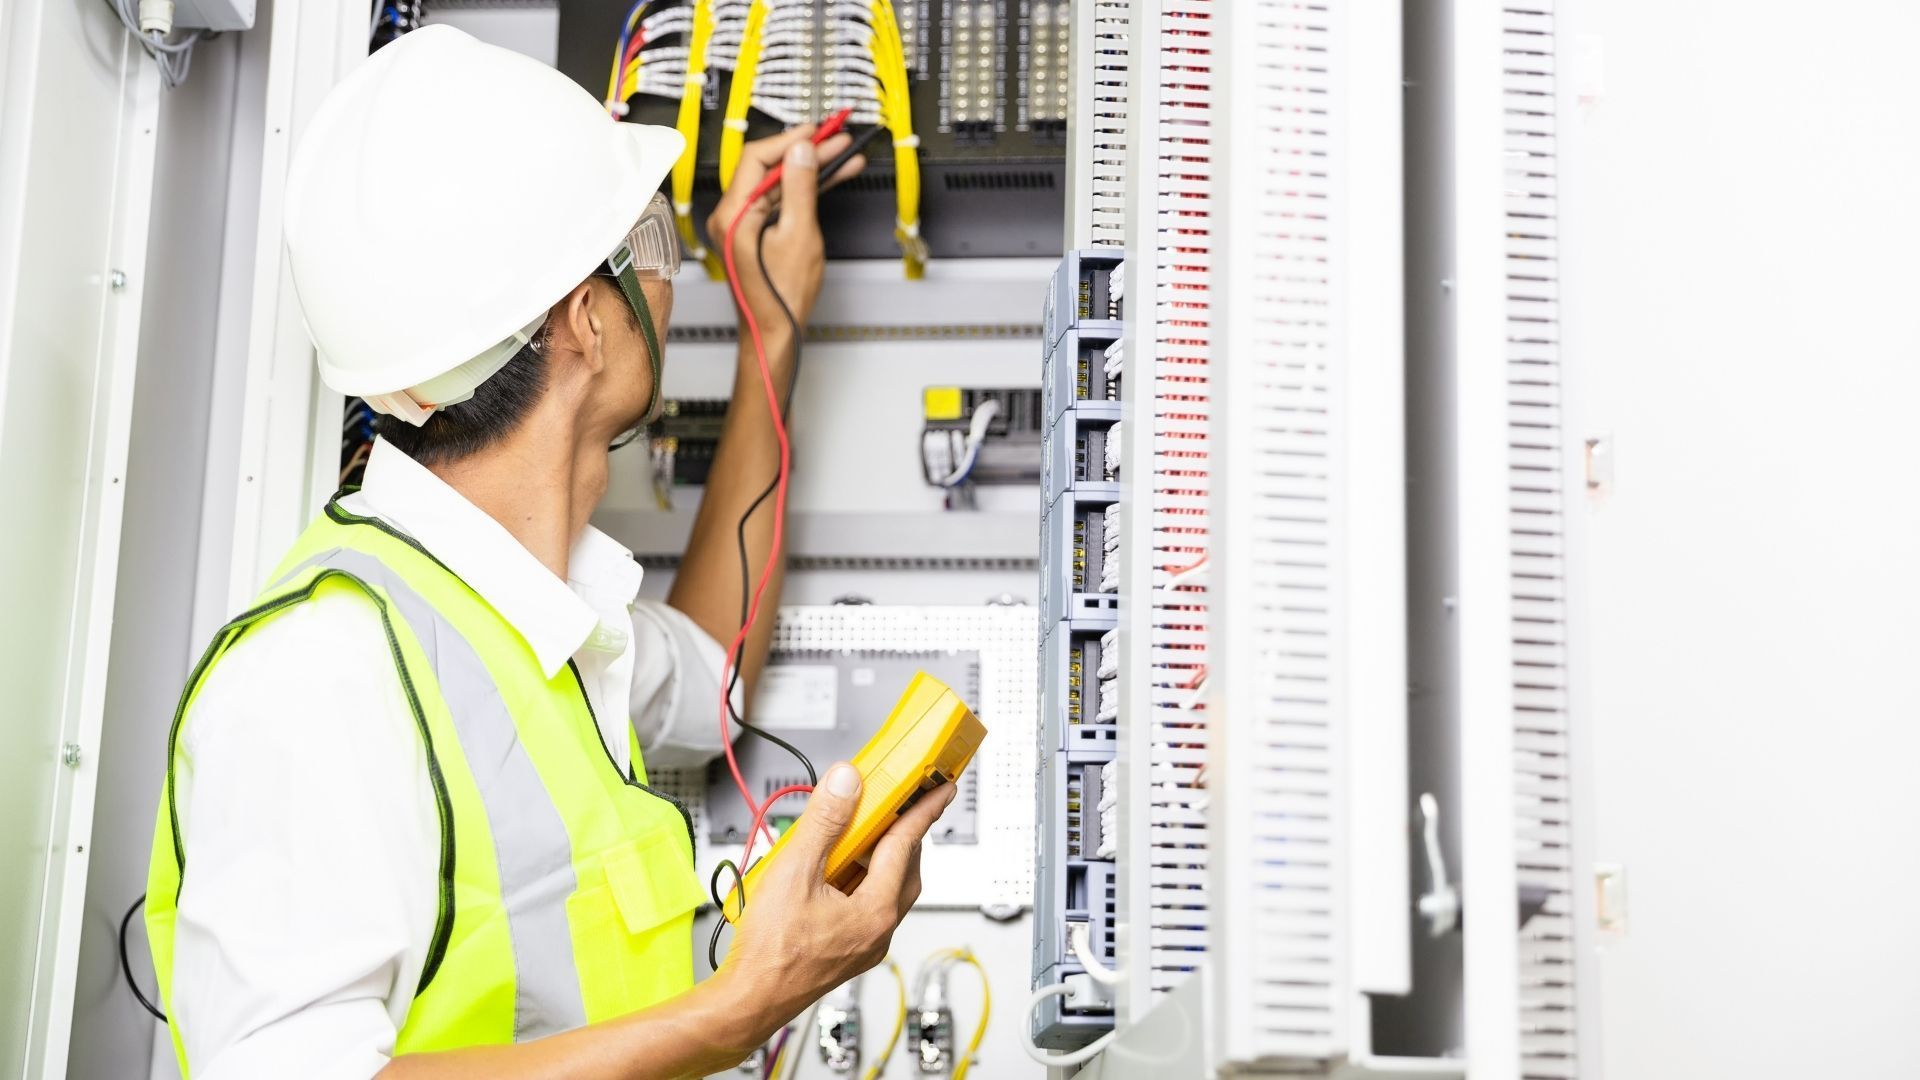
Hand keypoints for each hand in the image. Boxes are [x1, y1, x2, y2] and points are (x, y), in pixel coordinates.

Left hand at [706, 125, 865, 334]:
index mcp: (733, 214)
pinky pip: (780, 201)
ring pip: (778, 184)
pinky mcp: (755, 233)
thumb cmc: (780, 297)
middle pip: (768, 169)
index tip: (815, 131)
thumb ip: (799, 188)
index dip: (789, 140)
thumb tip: (800, 152)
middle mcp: (731, 216)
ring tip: (842, 156)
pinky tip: (829, 179)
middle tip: (835, 139)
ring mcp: (743, 225)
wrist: (775, 332)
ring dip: (809, 169)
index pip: (757, 159)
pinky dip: (804, 190)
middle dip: (805, 151)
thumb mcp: (799, 235)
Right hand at [713, 761, 955, 1040]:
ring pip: (885, 889)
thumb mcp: (794, 872)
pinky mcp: (847, 950)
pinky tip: (831, 871)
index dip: (923, 810)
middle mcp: (878, 931)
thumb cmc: (771, 953)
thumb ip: (824, 822)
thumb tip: (846, 784)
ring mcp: (864, 944)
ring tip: (855, 832)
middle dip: (902, 833)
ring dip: (877, 857)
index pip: (907, 845)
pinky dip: (859, 879)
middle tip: (896, 804)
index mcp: (875, 912)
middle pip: (904, 868)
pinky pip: (866, 905)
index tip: (941, 789)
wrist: (749, 1001)